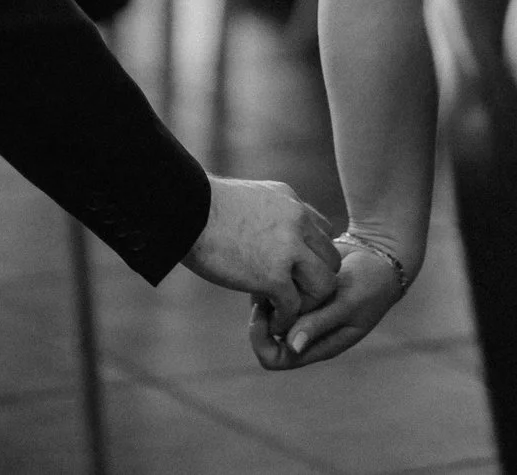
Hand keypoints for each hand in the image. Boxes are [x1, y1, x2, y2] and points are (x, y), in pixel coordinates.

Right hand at [182, 176, 338, 343]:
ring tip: (285, 310)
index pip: (324, 234)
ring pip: (324, 285)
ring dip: (307, 302)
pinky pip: (294, 306)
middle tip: (293, 294)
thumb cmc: (203, 204)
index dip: (311, 256)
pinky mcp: (272, 275)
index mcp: (292, 204)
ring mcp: (288, 250)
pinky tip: (271, 320)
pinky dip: (285, 318)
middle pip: (332, 261)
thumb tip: (267, 225)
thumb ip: (270, 212)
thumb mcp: (251, 196)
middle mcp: (298, 223)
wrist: (184, 208)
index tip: (292, 270)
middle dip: (315, 281)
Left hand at [250, 236, 408, 369]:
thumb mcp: (347, 305)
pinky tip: (279, 264)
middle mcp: (306, 332)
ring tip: (272, 273)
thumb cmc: (369, 286)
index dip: (262, 341)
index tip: (264, 312)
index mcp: (317, 345)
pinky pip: (274, 292)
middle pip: (265, 336)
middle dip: (259, 315)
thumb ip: (320, 323)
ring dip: (265, 295)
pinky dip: (272, 281)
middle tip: (264, 289)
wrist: (379, 257)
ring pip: (267, 312)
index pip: (275, 358)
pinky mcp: (300, 291)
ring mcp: (302, 312)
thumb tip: (292, 346)